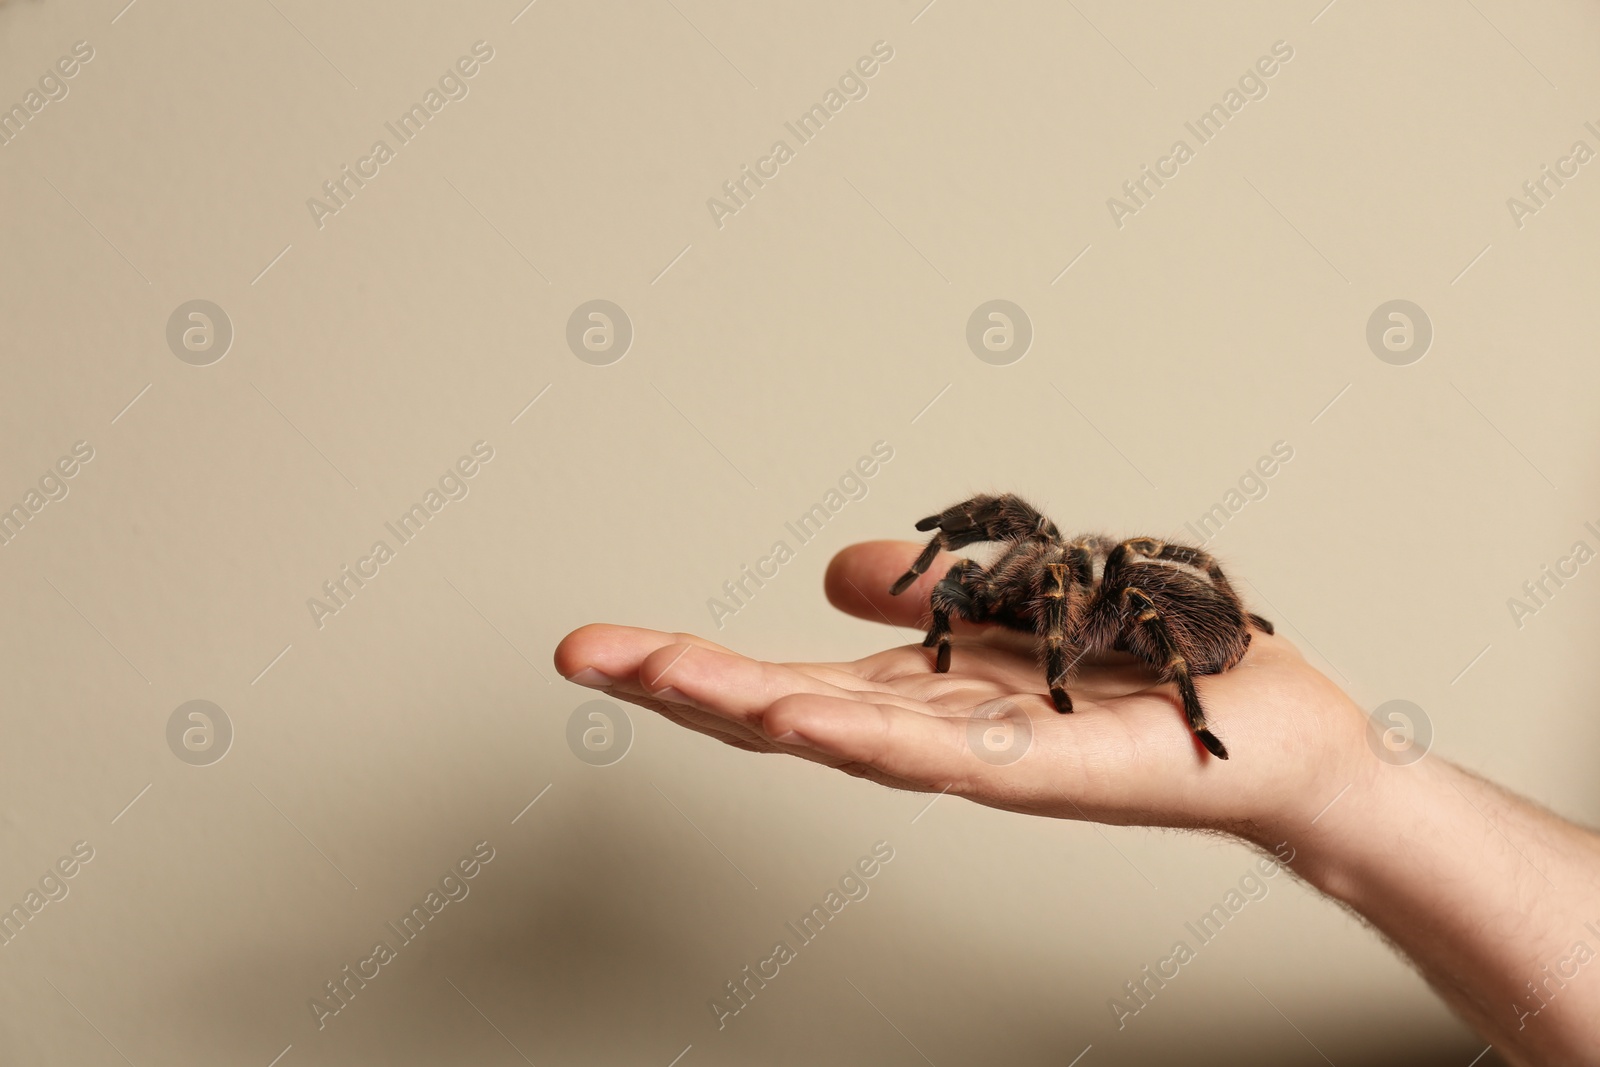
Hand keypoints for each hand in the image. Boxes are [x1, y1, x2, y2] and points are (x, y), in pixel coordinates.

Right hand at [553, 540, 1375, 844]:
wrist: (1275, 735)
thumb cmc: (1149, 668)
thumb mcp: (1016, 602)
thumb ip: (925, 591)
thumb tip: (832, 575)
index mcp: (921, 695)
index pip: (782, 678)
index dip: (687, 663)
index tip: (597, 648)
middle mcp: (938, 736)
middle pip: (789, 712)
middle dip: (683, 683)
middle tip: (584, 654)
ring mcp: (990, 760)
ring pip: (850, 738)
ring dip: (753, 707)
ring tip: (664, 677)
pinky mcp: (1056, 773)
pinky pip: (952, 757)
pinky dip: (872, 737)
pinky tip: (806, 716)